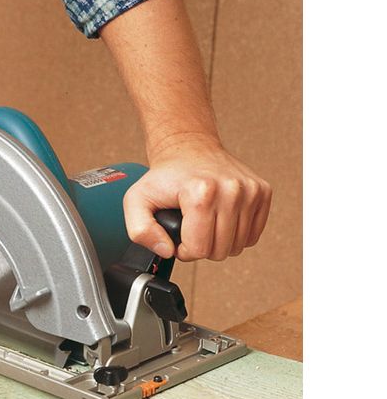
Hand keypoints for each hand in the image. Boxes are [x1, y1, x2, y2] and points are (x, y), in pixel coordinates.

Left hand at [122, 136, 271, 260]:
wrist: (188, 148)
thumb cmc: (165, 176)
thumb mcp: (137, 201)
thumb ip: (141, 231)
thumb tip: (166, 251)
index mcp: (201, 192)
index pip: (199, 249)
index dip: (183, 250)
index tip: (178, 235)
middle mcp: (231, 189)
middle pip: (220, 251)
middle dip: (201, 246)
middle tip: (190, 228)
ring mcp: (250, 190)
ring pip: (238, 246)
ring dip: (219, 241)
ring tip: (204, 222)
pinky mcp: (262, 192)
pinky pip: (253, 236)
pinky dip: (235, 234)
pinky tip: (220, 219)